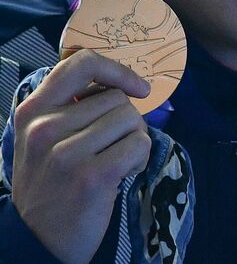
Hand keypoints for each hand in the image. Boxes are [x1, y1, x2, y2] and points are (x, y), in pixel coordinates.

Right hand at [12, 50, 151, 263]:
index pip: (81, 63)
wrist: (40, 238)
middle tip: (109, 147)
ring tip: (112, 161)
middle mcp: (45, 128)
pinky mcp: (92, 176)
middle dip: (125, 121)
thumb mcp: (43, 138)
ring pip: (132, 120)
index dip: (116, 70)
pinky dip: (140, 158)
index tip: (135, 87)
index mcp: (32, 111)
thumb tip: (118, 80)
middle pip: (117, 98)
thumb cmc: (52, 181)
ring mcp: (66, 153)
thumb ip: (69, 105)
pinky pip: (140, 144)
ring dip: (133, 140)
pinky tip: (122, 173)